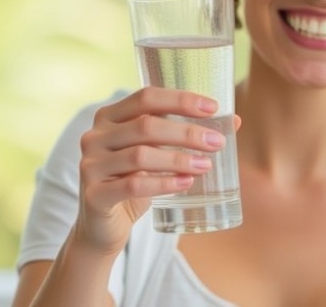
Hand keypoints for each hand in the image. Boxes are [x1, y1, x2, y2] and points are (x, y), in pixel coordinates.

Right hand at [72, 86, 229, 255]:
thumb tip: (234, 121)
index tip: (213, 107)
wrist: (102, 227)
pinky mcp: (94, 195)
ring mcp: (90, 165)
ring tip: (206, 164)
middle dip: (186, 132)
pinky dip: (164, 183)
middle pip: (146, 125)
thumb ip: (184, 136)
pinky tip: (186, 183)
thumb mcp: (157, 154)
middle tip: (216, 142)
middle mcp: (94, 136)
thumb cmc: (133, 182)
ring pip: (141, 155)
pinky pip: (133, 185)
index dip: (180, 100)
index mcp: (109, 117)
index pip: (146, 97)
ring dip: (178, 159)